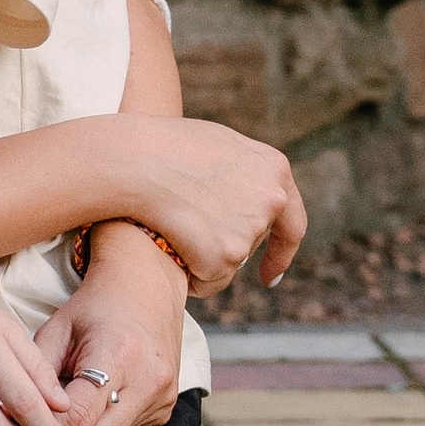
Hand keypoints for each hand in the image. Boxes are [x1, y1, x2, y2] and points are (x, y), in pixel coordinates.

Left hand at [34, 223, 188, 425]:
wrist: (147, 289)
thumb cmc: (95, 307)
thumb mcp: (57, 330)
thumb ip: (36, 376)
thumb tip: (11, 418)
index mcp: (118, 353)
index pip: (79, 415)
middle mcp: (147, 379)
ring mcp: (162, 397)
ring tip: (59, 418)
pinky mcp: (167, 408)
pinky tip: (89, 409)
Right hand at [88, 114, 307, 292]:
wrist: (133, 160)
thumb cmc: (163, 147)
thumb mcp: (218, 145)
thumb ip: (243, 170)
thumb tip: (247, 192)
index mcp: (273, 168)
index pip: (291, 220)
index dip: (281, 251)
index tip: (270, 276)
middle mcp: (271, 199)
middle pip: (252, 242)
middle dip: (224, 246)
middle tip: (188, 230)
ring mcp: (251, 228)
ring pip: (228, 264)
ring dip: (202, 259)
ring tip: (171, 228)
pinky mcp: (226, 255)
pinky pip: (208, 280)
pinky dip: (189, 275)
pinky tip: (167, 248)